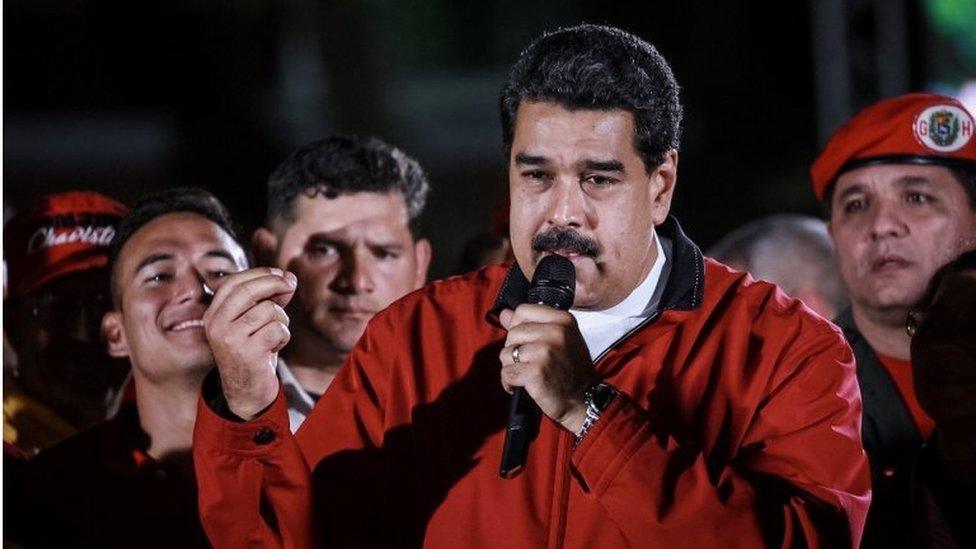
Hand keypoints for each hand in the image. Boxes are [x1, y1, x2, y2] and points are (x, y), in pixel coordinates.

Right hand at [204, 267, 296, 419]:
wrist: (246, 390)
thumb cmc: (253, 351)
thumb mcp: (256, 322)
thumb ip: (269, 298)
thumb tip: (289, 278)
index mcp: (213, 314)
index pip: (233, 282)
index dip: (258, 273)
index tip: (279, 273)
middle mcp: (216, 324)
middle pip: (248, 290)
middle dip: (274, 283)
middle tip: (290, 284)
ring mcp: (229, 339)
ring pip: (268, 310)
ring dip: (281, 320)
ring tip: (274, 335)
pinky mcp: (247, 352)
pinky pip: (277, 329)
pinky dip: (284, 336)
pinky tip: (275, 347)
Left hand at [499, 304, 594, 433]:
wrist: (585, 399)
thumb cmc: (571, 369)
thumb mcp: (559, 339)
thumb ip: (531, 324)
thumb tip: (504, 313)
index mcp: (562, 320)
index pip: (522, 311)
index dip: (518, 328)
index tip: (527, 342)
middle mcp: (556, 332)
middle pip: (512, 333)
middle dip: (514, 351)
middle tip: (530, 363)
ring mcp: (545, 352)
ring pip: (507, 353)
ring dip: (512, 367)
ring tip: (528, 375)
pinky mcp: (536, 372)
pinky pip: (507, 373)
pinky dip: (510, 383)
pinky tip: (523, 386)